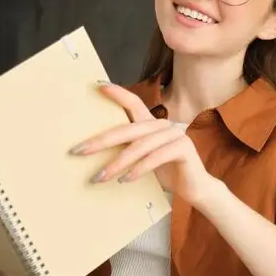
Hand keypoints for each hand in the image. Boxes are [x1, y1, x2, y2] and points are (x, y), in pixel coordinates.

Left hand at [70, 83, 226, 204]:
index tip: (98, 86)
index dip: (117, 94)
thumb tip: (94, 152)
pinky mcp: (184, 148)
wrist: (196, 189)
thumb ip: (129, 151)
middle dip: (101, 141)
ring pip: (140, 146)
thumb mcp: (144, 160)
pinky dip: (139, 169)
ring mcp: (175, 135)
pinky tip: (126, 179)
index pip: (134, 103)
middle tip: (79, 151)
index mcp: (152, 125)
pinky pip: (156, 157)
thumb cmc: (167, 174)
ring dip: (117, 163)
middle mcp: (163, 125)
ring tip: (100, 177)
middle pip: (128, 129)